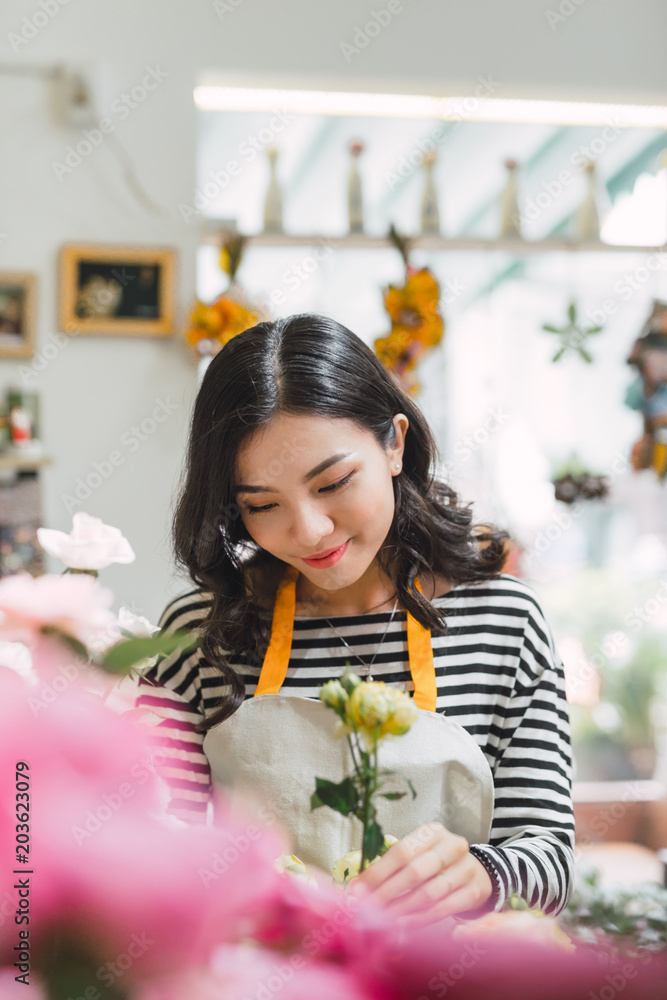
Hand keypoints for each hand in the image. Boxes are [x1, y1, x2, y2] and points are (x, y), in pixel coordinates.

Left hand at [348, 821, 492, 926]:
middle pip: (414, 872)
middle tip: (367, 908)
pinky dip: (420, 919)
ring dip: (401, 909)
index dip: (378, 872)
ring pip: (428, 893)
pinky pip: (442, 909)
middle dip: (387, 893)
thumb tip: (358, 886)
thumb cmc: (436, 861)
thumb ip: (392, 865)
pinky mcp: (473, 891)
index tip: (358, 889)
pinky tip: (403, 924)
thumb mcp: (419, 852)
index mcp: (433, 832)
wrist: (475, 871)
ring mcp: (466, 869)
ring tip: (382, 919)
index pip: (401, 851)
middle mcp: (452, 846)